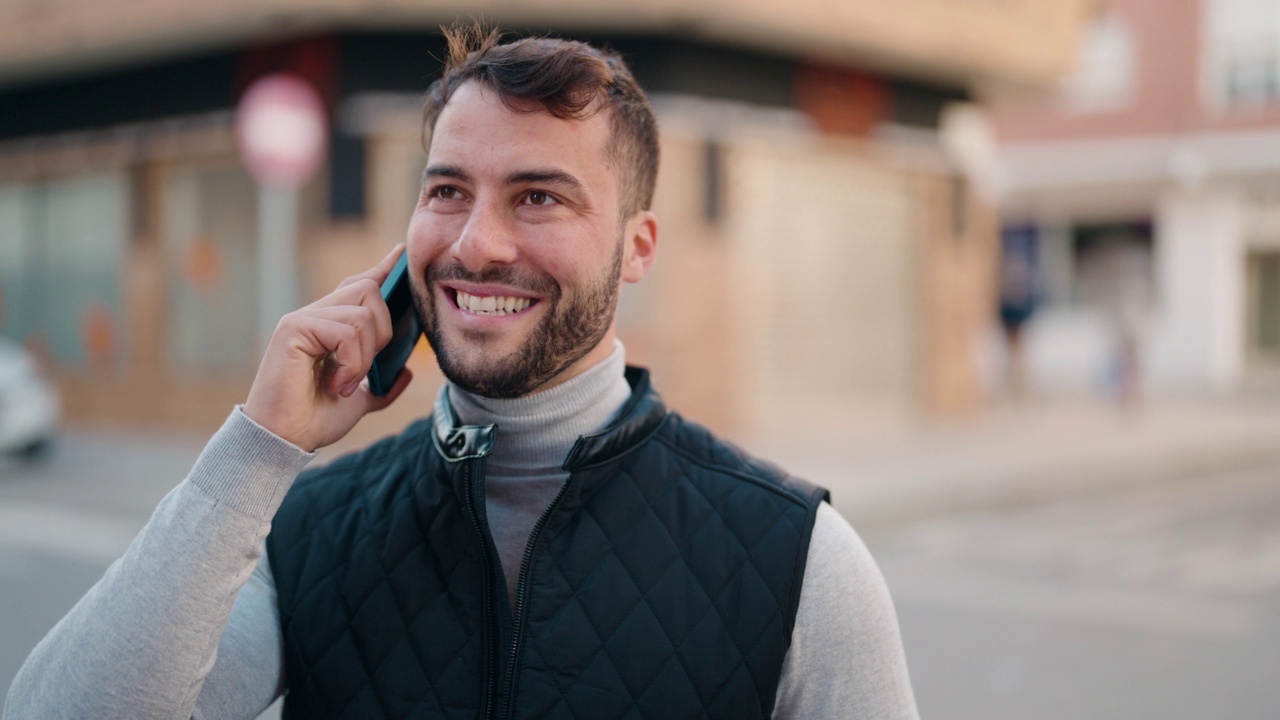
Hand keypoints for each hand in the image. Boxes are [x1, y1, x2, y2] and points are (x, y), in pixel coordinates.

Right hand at [243, 244, 413, 451]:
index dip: (382, 269)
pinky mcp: (294, 328)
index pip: (359, 285)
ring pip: (362, 314)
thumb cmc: (312, 420)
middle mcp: (314, 315)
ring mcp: (302, 319)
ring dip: (365, 356)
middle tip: (366, 368)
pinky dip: (352, 362)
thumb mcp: (358, 402)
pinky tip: (337, 383)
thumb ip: (380, 386)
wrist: (284, 440)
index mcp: (328, 326)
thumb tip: (406, 373)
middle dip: (383, 329)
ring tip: (345, 383)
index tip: (399, 255)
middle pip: (368, 289)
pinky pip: (346, 332)